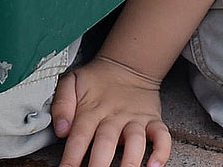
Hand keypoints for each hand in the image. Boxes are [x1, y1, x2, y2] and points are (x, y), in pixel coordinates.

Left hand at [51, 56, 170, 166]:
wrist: (126, 66)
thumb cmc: (96, 81)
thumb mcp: (72, 82)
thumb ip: (62, 103)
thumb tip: (61, 130)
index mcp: (91, 110)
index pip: (79, 137)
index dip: (72, 157)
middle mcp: (114, 116)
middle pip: (106, 142)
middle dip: (99, 164)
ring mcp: (135, 119)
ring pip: (135, 141)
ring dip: (130, 161)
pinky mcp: (153, 120)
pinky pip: (162, 136)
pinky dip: (161, 151)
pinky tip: (154, 165)